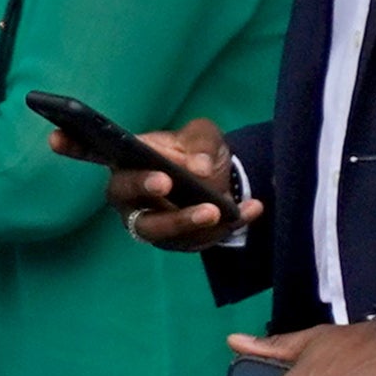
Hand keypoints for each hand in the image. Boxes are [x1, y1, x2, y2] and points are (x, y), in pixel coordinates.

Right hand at [106, 116, 258, 251]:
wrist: (208, 169)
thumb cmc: (190, 148)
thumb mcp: (201, 135)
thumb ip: (200, 144)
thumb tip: (200, 168)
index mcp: (128, 173)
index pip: (124, 182)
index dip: (140, 184)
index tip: (166, 181)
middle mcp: (134, 206)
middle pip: (144, 224)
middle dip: (175, 221)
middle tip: (209, 211)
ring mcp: (155, 227)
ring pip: (173, 239)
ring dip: (202, 229)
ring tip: (227, 213)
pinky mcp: (179, 240)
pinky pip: (202, 240)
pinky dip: (228, 226)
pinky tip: (251, 209)